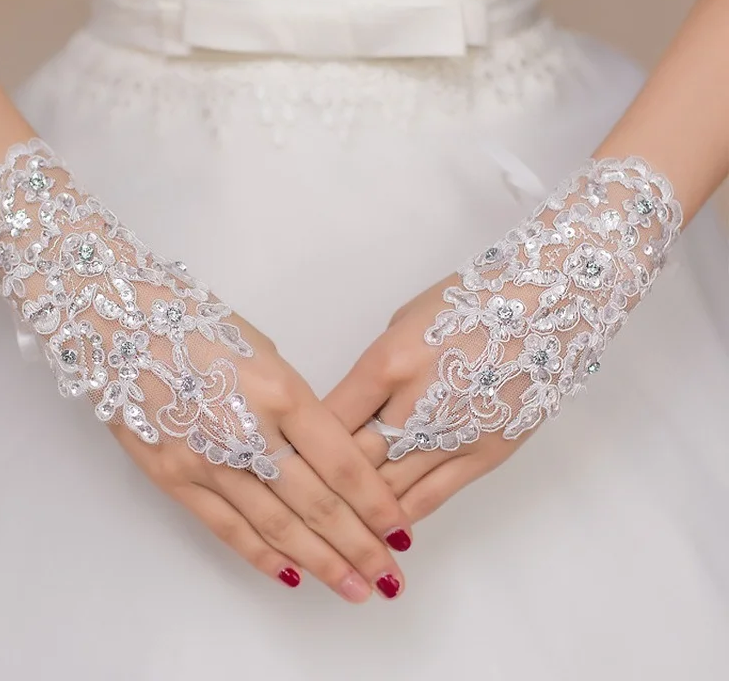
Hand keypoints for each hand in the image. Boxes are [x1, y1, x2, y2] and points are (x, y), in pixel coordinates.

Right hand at [0, 139, 411, 602]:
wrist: (119, 323)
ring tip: (353, 588)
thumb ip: (296, 405)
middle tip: (389, 577)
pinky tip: (291, 575)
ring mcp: (208, 460)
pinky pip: (225, 528)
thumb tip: (323, 452)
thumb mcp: (265, 352)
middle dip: (358, 545)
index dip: (375, 503)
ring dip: (319, 562)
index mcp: (281, 391)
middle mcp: (249, 432)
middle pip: (316, 503)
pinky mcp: (173, 477)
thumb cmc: (200, 325)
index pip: (342, 463)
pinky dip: (261, 555)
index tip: (399, 529)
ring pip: (275, 526)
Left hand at [326, 158, 680, 522]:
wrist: (547, 303)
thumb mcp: (403, 321)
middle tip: (300, 508)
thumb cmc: (468, 299)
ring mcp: (451, 435)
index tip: (288, 463)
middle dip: (322, 487)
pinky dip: (404, 515)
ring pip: (389, 488)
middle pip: (352, 460)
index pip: (327, 419)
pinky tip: (384, 531)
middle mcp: (414, 406)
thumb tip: (352, 410)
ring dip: (358, 513)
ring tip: (333, 534)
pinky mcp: (485, 454)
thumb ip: (374, 371)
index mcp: (386, 364)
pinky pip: (433, 496)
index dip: (301, 446)